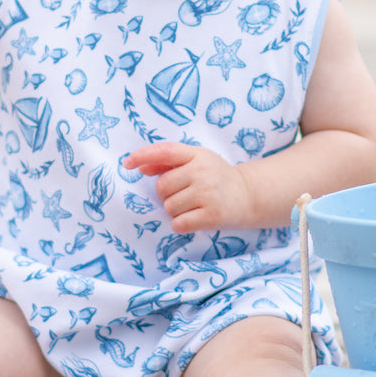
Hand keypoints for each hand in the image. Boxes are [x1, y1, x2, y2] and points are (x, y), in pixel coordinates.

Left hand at [123, 142, 254, 233]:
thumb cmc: (216, 178)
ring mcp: (207, 193)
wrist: (248, 195)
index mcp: (196, 155)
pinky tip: (195, 218)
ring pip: (169, 207)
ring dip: (175, 211)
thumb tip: (141, 167)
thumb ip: (168, 163)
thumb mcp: (196, 162)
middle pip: (162, 187)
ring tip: (192, 206)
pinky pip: (179, 223)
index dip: (143, 155)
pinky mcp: (211, 215)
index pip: (164, 151)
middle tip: (183, 196)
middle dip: (166, 195)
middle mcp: (202, 171)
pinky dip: (182, 224)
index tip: (127, 163)